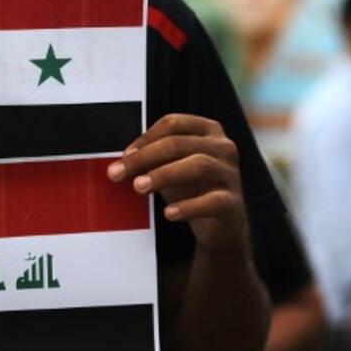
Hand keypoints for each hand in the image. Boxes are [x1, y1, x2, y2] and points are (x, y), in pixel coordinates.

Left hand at [108, 114, 246, 256]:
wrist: (221, 226)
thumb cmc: (193, 189)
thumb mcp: (171, 169)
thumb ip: (150, 162)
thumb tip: (120, 164)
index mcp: (209, 130)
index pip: (173, 124)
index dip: (145, 138)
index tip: (123, 157)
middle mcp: (224, 147)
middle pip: (180, 143)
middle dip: (145, 157)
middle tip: (117, 173)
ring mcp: (231, 174)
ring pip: (199, 165)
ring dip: (164, 175)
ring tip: (138, 187)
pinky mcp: (234, 202)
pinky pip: (213, 201)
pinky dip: (189, 206)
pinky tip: (169, 213)